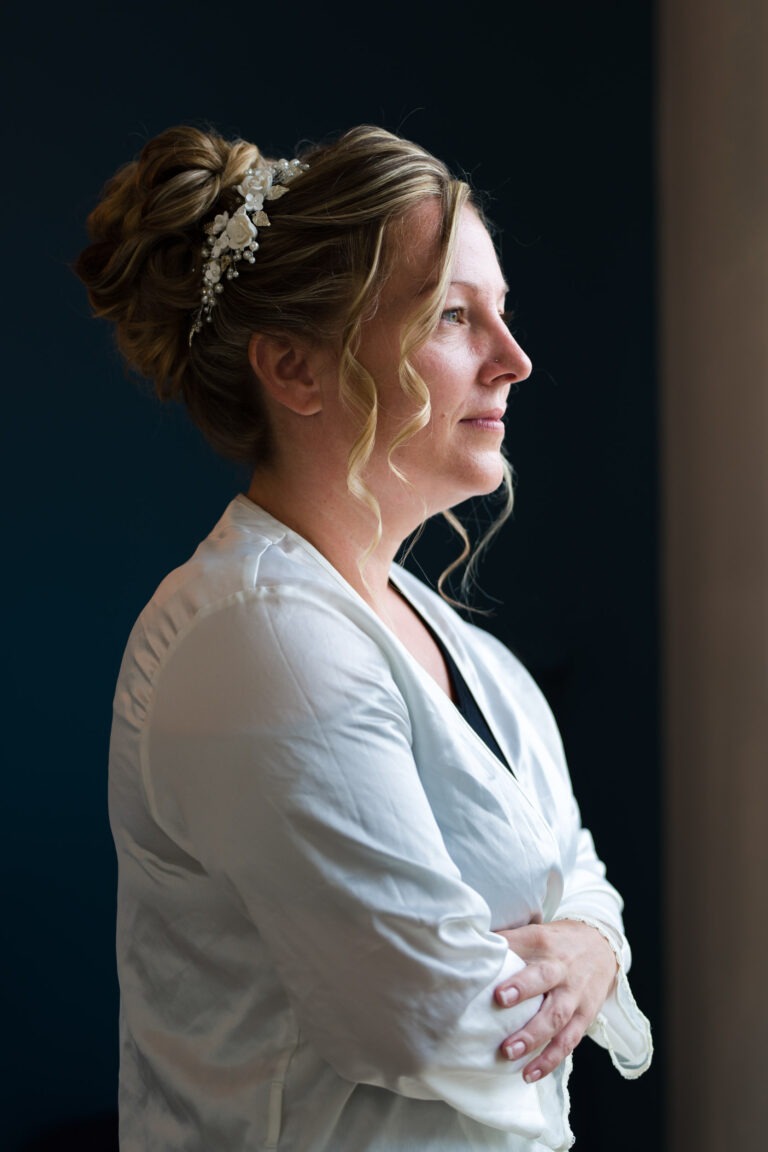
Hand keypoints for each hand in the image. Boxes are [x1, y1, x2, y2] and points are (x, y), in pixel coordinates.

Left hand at [494, 919, 617, 1082]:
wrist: (601, 945)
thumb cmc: (555, 943)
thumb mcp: (534, 933)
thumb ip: (505, 941)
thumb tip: (466, 947)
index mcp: (542, 942)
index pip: (522, 945)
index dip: (506, 954)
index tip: (489, 964)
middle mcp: (560, 967)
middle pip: (543, 977)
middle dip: (522, 990)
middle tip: (499, 1001)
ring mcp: (573, 994)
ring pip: (556, 1015)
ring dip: (533, 1036)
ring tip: (509, 1052)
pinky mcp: (584, 1016)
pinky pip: (568, 1041)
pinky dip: (549, 1059)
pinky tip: (530, 1073)